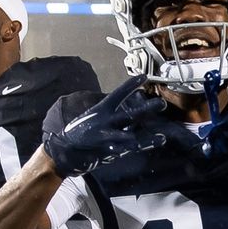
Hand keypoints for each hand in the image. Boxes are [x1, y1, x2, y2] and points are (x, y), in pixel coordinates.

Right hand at [43, 76, 188, 176]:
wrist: (65, 151)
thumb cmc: (80, 132)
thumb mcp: (93, 117)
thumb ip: (111, 114)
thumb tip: (129, 109)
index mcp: (101, 110)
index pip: (118, 95)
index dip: (130, 85)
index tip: (144, 77)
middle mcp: (105, 122)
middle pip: (130, 115)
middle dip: (146, 109)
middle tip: (161, 104)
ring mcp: (108, 137)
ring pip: (132, 135)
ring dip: (148, 137)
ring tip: (163, 136)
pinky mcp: (109, 151)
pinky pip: (129, 149)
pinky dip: (142, 146)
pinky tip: (156, 143)